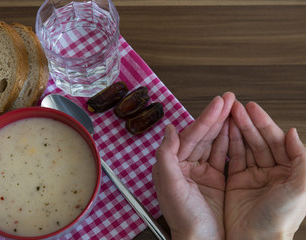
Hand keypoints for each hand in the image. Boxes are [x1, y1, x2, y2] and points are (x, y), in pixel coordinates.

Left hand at [152, 92, 234, 239]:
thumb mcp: (170, 186)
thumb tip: (167, 129)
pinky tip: (234, 129)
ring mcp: (202, 171)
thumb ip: (166, 156)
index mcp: (172, 164)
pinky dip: (230, 141)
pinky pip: (223, 155)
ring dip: (224, 125)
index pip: (190, 136)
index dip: (205, 118)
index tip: (218, 103)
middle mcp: (185, 165)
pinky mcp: (216, 179)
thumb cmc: (183, 218)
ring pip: (214, 142)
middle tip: (229, 99)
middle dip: (216, 116)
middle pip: (203, 135)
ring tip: (234, 109)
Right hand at [225, 101, 305, 239]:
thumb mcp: (300, 189)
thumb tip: (293, 133)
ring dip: (237, 130)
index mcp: (290, 172)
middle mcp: (272, 172)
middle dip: (247, 122)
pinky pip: (232, 158)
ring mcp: (253, 176)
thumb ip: (302, 159)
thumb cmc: (279, 220)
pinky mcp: (237, 181)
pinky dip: (228, 144)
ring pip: (245, 146)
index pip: (277, 140)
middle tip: (235, 107)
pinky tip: (224, 132)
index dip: (264, 123)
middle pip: (259, 140)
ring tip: (227, 114)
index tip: (252, 108)